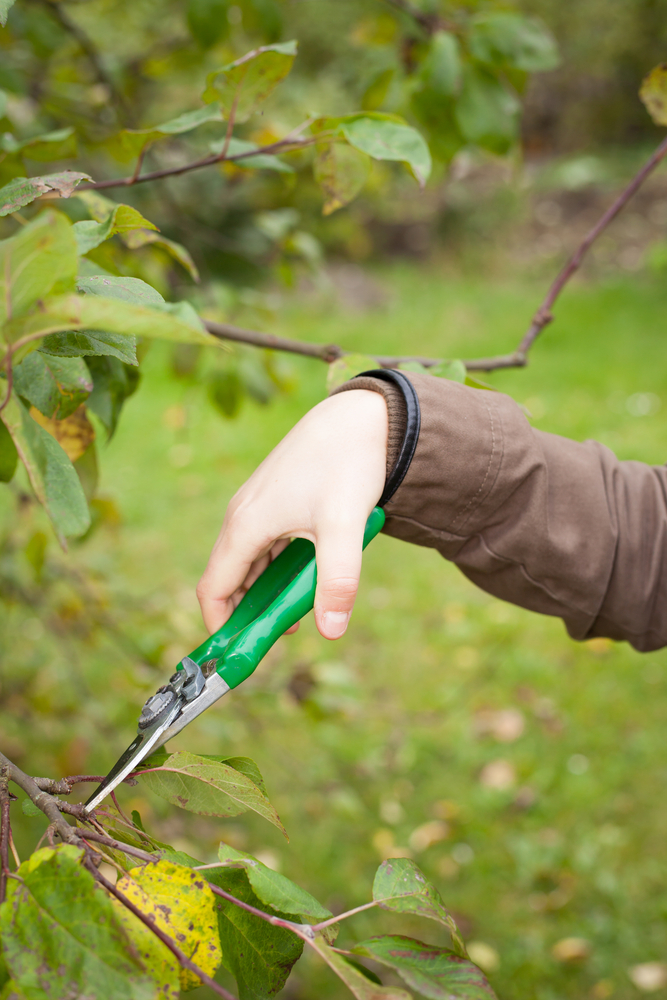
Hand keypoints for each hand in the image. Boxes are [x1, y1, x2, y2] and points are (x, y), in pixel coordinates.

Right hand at [197, 389, 387, 639]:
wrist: (362, 414)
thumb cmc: (348, 463)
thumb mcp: (345, 526)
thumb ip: (337, 580)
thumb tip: (331, 630)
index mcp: (245, 524)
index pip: (214, 590)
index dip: (222, 627)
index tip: (240, 654)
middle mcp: (243, 515)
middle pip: (230, 579)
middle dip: (249, 613)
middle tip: (279, 638)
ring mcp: (257, 505)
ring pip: (249, 562)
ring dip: (266, 591)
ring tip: (299, 611)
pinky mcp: (275, 498)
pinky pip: (264, 545)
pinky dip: (277, 569)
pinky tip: (308, 576)